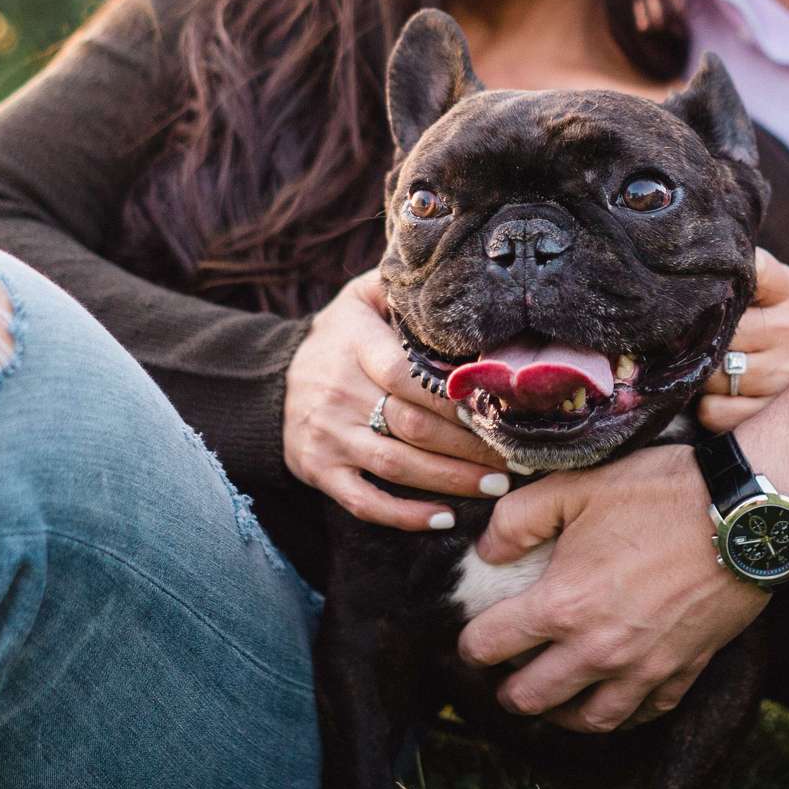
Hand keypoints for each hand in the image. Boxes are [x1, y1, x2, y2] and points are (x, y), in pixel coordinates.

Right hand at [283, 269, 509, 528]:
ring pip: (397, 466)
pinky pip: (364, 501)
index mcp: (353, 345)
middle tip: (517, 454)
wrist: (271, 383)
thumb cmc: (338, 338)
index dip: (454, 395)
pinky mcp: (321, 471)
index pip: (406, 373)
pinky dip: (405, 516)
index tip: (498, 406)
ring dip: (451, 480)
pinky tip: (444, 518)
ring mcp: (328, 436)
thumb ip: (399, 286)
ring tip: (498, 485)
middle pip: (413, 425)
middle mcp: (338, 392)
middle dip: (470, 445)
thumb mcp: (358, 299)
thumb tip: (454, 269)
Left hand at [456, 445, 769, 730]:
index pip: (489, 647)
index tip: (474, 637)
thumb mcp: (576, 486)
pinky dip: (620, 713)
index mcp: (560, 606)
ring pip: (586, 720)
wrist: (746, 515)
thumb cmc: (660, 493)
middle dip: (507, 690)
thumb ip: (517, 519)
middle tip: (504, 675)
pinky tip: (611, 697)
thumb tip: (486, 551)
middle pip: (529, 698)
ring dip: (558, 713)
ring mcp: (643, 668)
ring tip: (551, 699)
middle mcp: (596, 649)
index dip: (471, 643)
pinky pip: (642, 714)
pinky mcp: (683, 672)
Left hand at [695, 248, 788, 434]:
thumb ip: (734, 274)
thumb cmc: (765, 326)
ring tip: (715, 367)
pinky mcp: (776, 411)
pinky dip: (710, 406)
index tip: (699, 290)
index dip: (715, 283)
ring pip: (714, 375)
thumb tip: (677, 260)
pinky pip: (716, 410)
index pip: (747, 272)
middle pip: (722, 333)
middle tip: (696, 340)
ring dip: (704, 376)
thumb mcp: (761, 289)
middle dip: (702, 340)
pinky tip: (723, 394)